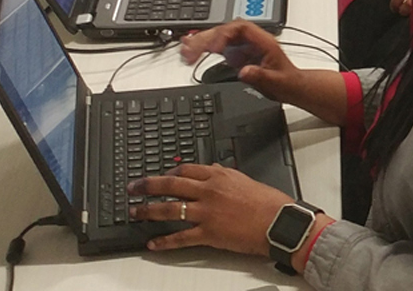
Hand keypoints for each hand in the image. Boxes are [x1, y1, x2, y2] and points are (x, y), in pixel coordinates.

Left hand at [128, 163, 303, 255]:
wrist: (278, 221)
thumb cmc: (268, 202)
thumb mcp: (244, 180)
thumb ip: (225, 175)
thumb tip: (213, 170)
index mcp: (218, 176)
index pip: (185, 170)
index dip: (168, 172)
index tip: (160, 176)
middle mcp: (208, 191)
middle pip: (170, 185)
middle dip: (147, 186)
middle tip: (133, 188)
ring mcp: (206, 213)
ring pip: (169, 210)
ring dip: (149, 211)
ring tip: (135, 213)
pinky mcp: (208, 233)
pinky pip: (180, 238)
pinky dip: (164, 242)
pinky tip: (153, 243)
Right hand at [181, 21, 350, 122]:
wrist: (291, 86)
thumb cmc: (287, 81)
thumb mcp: (276, 82)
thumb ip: (260, 76)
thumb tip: (244, 71)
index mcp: (263, 41)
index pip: (241, 29)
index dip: (225, 34)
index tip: (214, 47)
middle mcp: (251, 40)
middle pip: (225, 31)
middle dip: (207, 38)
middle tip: (190, 50)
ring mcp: (242, 46)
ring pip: (218, 37)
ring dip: (201, 42)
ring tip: (184, 49)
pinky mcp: (236, 54)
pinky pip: (217, 47)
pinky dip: (204, 48)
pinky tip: (190, 50)